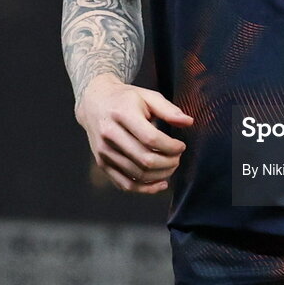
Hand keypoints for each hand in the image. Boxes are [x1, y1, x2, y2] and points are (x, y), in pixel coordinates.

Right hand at [75, 74, 193, 192]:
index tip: (181, 146)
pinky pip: (125, 184)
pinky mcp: (102, 164)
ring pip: (137, 174)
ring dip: (160, 175)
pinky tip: (160, 183)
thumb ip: (168, 109)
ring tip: (171, 166)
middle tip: (178, 158)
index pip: (151, 138)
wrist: (95, 103)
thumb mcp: (148, 96)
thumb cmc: (125, 99)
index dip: (171, 146)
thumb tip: (188, 122)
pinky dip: (145, 189)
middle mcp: (110, 134)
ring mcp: (104, 152)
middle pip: (145, 159)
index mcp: (122, 114)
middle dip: (168, 163)